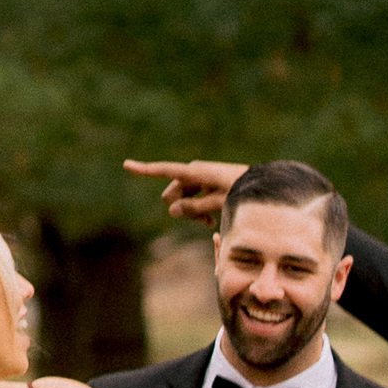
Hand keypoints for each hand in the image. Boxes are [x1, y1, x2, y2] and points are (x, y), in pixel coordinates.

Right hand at [122, 157, 237, 226]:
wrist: (261, 186)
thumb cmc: (242, 192)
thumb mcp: (220, 203)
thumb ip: (195, 207)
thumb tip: (170, 209)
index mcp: (195, 172)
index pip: (164, 170)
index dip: (144, 169)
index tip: (125, 164)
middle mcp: (193, 173)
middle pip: (171, 194)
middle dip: (180, 209)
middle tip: (202, 221)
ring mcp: (198, 179)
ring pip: (180, 200)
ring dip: (190, 212)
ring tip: (208, 223)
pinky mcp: (205, 186)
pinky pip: (191, 200)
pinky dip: (197, 210)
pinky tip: (209, 221)